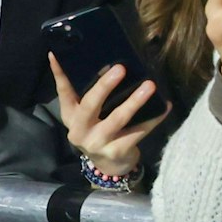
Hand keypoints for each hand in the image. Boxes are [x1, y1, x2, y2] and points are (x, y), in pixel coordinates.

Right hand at [50, 55, 168, 177]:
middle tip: (120, 68)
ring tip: (150, 85)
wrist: (110, 167)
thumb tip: (109, 64)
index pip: (64, 93)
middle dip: (105, 85)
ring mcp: (97, 142)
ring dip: (135, 100)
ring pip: (118, 118)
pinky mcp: (116, 151)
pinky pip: (138, 132)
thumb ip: (92, 97)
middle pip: (90, 104)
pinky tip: (165, 106)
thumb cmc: (100, 132)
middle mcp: (80, 130)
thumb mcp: (89, 117)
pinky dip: (154, 118)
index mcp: (71, 116)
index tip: (55, 55)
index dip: (59, 74)